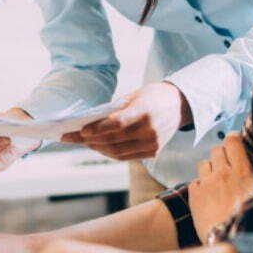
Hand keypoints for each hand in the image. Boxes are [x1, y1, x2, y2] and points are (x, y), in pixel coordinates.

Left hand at [69, 82, 191, 160]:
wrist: (180, 105)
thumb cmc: (153, 96)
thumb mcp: (135, 96)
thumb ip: (115, 110)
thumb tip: (89, 123)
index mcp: (146, 111)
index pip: (117, 124)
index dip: (97, 129)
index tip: (81, 130)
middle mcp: (151, 130)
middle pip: (114, 140)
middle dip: (90, 140)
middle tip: (72, 137)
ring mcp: (153, 144)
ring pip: (118, 152)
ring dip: (98, 148)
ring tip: (83, 142)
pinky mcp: (154, 152)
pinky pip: (127, 156)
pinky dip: (110, 152)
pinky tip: (100, 146)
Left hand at [188, 134, 252, 242]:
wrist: (229, 240)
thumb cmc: (250, 221)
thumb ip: (252, 180)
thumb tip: (251, 173)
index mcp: (243, 172)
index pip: (233, 142)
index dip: (232, 140)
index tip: (233, 144)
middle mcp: (223, 173)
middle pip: (216, 149)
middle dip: (220, 156)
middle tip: (225, 168)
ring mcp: (207, 183)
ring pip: (203, 164)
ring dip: (208, 171)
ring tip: (214, 185)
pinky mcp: (194, 194)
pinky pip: (194, 182)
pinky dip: (199, 187)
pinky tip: (206, 198)